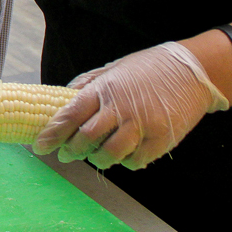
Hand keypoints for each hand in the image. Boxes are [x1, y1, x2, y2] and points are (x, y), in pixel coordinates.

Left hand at [34, 41, 229, 169]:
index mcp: (104, 89)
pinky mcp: (161, 140)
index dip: (52, 134)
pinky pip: (135, 161)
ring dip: (98, 159)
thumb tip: (64, 98)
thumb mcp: (114, 69)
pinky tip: (125, 155)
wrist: (192, 71)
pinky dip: (126, 162)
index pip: (70, 115)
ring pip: (109, 153)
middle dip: (72, 150)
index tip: (40, 147)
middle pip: (86, 138)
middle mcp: (120, 108)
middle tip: (66, 155)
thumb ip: (88, 84)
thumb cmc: (148, 69)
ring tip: (96, 156)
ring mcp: (142, 125)